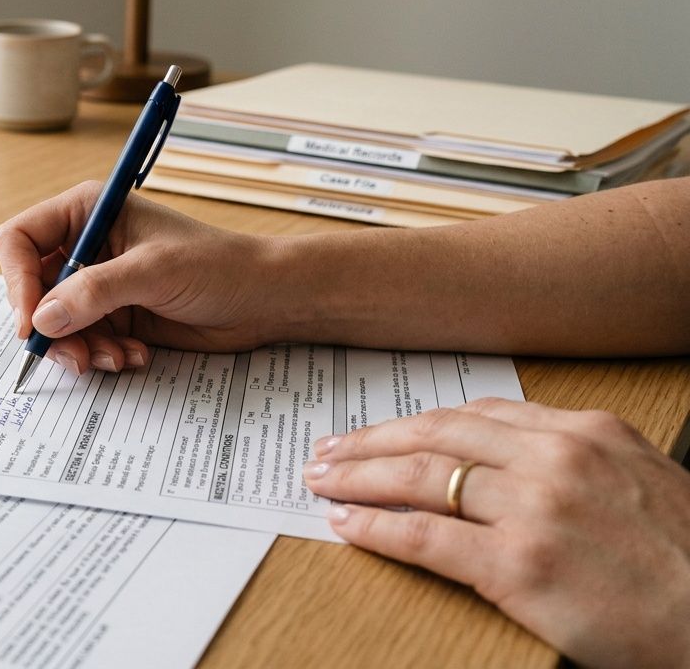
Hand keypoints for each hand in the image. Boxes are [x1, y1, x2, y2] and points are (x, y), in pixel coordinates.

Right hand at [0, 181, 273, 374]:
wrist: (262, 299)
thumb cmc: (218, 265)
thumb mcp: (153, 272)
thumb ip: (94, 292)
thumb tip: (41, 319)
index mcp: (86, 211)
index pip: (20, 240)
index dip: (18, 281)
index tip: (32, 322)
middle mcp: (85, 245)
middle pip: (31, 289)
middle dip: (52, 327)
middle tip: (76, 355)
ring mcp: (97, 283)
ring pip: (55, 323)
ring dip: (80, 347)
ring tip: (117, 357)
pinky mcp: (112, 315)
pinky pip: (82, 341)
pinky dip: (100, 354)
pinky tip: (133, 355)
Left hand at [305, 397, 689, 666]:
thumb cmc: (685, 559)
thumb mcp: (641, 481)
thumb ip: (575, 461)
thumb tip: (502, 461)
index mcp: (586, 432)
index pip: (477, 413)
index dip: (417, 423)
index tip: (381, 432)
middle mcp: (556, 458)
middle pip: (438, 435)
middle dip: (372, 441)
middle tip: (329, 450)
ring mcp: (536, 509)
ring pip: (421, 477)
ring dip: (359, 477)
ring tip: (323, 481)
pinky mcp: (519, 565)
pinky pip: (426, 536)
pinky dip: (376, 527)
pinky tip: (347, 524)